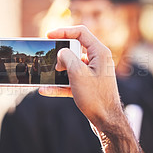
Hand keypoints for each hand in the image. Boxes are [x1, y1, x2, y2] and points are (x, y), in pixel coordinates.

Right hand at [39, 26, 143, 152]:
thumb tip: (61, 53)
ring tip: (48, 75)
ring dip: (59, 70)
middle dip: (60, 54)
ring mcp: (94, 73)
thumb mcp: (77, 73)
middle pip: (75, 48)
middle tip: (50, 60)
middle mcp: (98, 60)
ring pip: (72, 65)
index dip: (63, 31)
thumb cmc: (96, 97)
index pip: (80, 32)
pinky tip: (46, 90)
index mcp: (99, 52)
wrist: (106, 121)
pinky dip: (60, 84)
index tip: (48, 35)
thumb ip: (67, 57)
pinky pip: (72, 80)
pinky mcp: (89, 85)